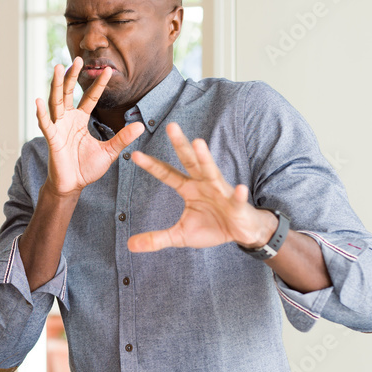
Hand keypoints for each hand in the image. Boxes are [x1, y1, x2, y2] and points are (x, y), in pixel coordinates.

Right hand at [35, 56, 144, 196]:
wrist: (72, 185)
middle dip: (73, 76)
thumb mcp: (109, 151)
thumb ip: (122, 138)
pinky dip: (42, 113)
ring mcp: (58, 127)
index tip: (107, 70)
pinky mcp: (52, 139)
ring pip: (57, 102)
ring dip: (57, 85)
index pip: (90, 98)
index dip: (98, 85)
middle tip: (78, 59)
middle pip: (69, 93)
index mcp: (81, 120)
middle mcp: (68, 120)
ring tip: (59, 68)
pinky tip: (39, 100)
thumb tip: (141, 126)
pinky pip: (46, 124)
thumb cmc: (86, 168)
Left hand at [127, 122, 277, 251]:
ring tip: (198, 143)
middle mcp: (204, 184)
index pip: (167, 174)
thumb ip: (156, 239)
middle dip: (180, 145)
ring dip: (205, 158)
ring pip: (212, 172)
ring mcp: (221, 192)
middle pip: (189, 162)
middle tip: (170, 126)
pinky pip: (237, 199)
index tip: (135, 155)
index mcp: (188, 188)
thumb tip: (130, 245)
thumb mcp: (180, 236)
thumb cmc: (212, 227)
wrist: (241, 232)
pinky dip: (238, 194)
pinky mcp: (237, 204)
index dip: (152, 165)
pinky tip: (239, 189)